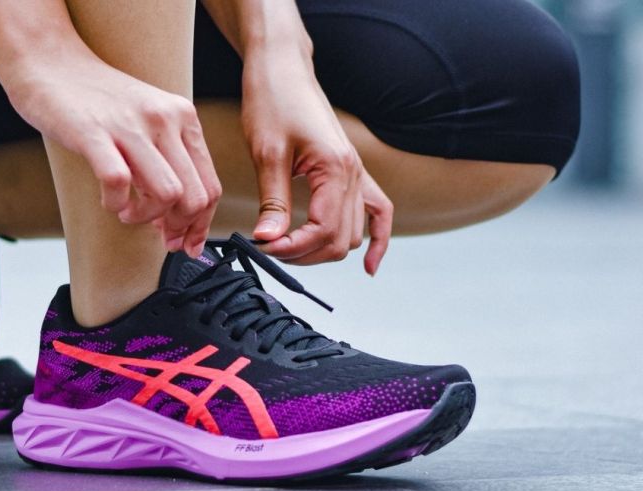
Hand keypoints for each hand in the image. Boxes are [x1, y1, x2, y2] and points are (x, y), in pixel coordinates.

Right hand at [7, 52, 220, 257]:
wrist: (50, 63)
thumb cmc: (96, 98)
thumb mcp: (148, 120)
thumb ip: (167, 160)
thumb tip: (177, 214)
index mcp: (182, 118)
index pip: (210, 186)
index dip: (201, 224)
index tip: (186, 242)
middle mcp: (164, 119)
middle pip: (194, 197)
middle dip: (178, 228)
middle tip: (157, 233)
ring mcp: (130, 126)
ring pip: (167, 194)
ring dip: (146, 218)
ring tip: (127, 212)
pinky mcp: (94, 133)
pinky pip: (119, 183)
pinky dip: (115, 204)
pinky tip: (109, 200)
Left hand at [241, 47, 392, 273]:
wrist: (284, 71)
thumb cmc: (273, 102)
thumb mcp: (267, 153)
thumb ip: (272, 201)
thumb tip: (268, 240)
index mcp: (335, 168)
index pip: (323, 230)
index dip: (292, 248)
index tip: (263, 248)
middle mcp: (354, 173)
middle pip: (340, 239)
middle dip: (305, 253)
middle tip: (269, 248)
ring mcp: (357, 173)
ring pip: (353, 233)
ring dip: (324, 249)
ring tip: (289, 248)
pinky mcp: (352, 171)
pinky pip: (379, 212)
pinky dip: (377, 240)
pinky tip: (369, 266)